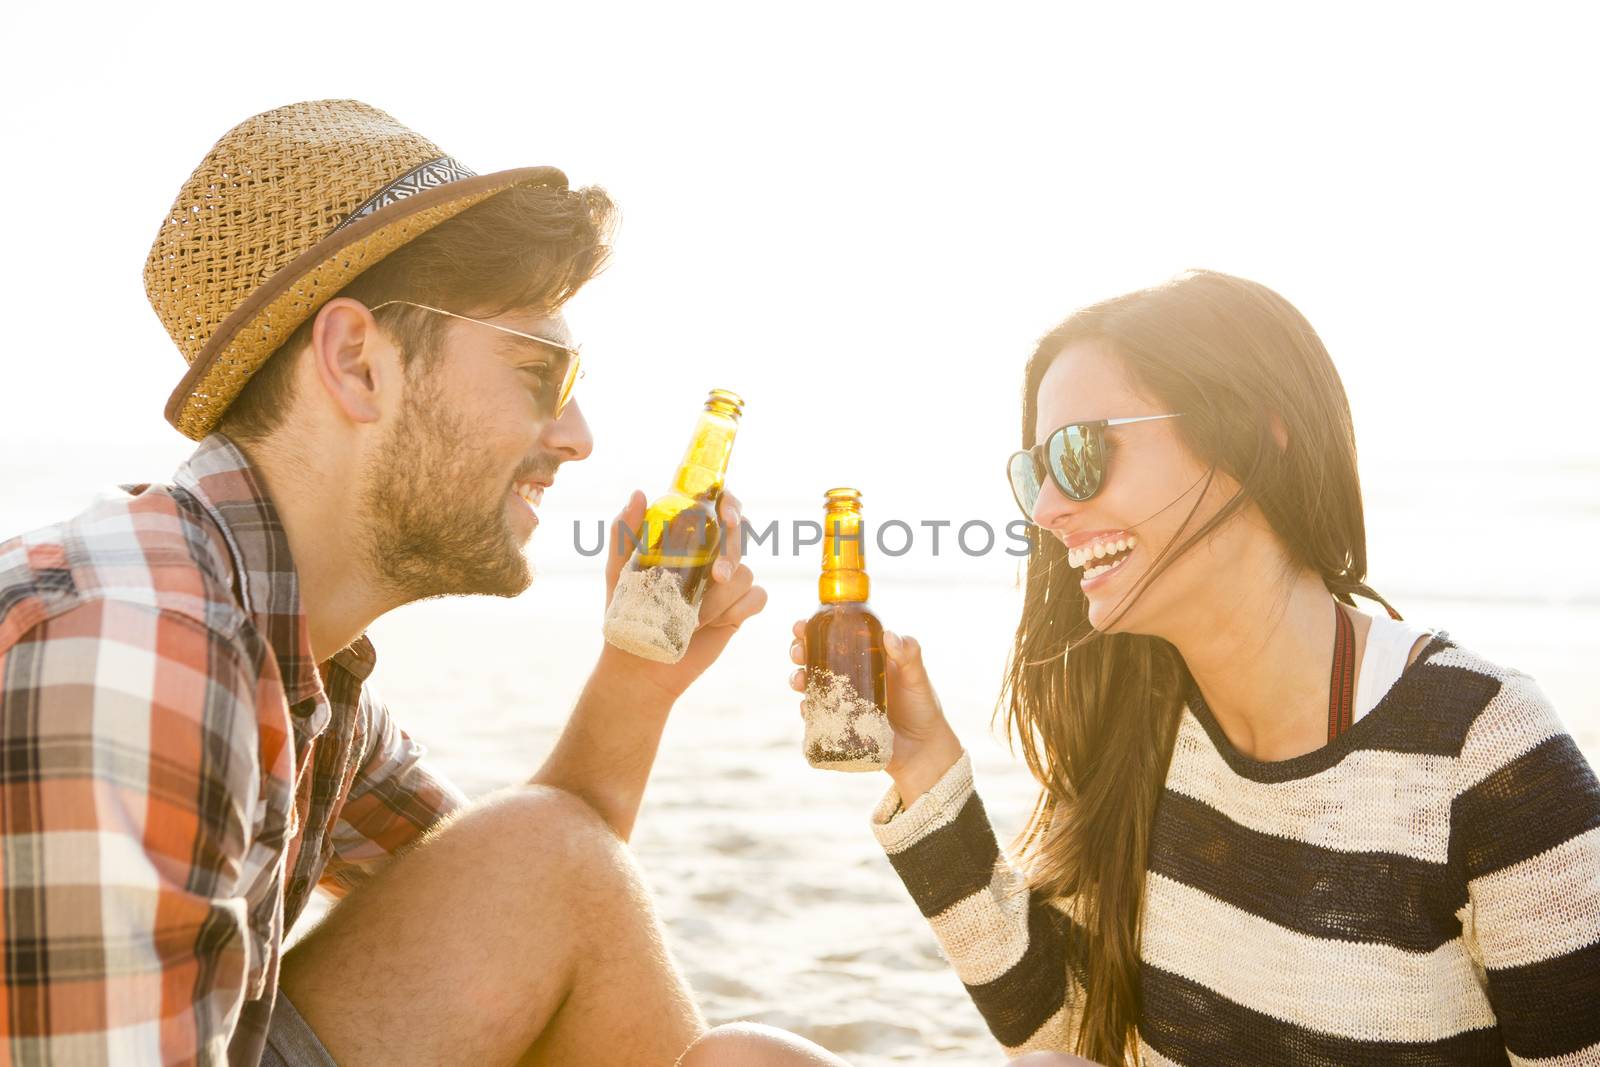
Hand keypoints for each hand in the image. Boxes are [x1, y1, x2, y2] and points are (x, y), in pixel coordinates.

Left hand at [601, 489, 766, 701]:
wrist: (640, 665)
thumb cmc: (626, 615)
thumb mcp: (619, 570)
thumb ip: (625, 532)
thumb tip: (640, 493)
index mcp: (684, 540)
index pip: (716, 508)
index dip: (730, 505)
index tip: (725, 517)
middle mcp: (709, 556)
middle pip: (740, 536)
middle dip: (731, 553)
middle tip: (716, 575)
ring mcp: (727, 583)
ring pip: (745, 572)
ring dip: (721, 597)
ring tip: (694, 618)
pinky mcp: (739, 609)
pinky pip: (756, 597)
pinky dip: (739, 610)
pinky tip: (715, 623)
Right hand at [790, 622, 963, 802]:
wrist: (922, 749)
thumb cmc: (922, 707)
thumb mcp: (917, 677)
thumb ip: (909, 654)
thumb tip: (888, 634)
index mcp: (865, 657)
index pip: (835, 636)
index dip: (815, 628)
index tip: (802, 626)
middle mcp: (848, 676)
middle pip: (815, 658)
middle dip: (799, 651)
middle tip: (798, 652)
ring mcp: (841, 701)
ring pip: (810, 685)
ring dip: (797, 679)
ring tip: (799, 680)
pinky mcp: (839, 724)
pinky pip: (816, 715)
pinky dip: (807, 710)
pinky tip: (806, 707)